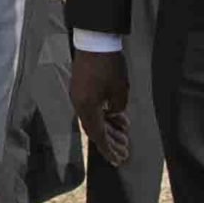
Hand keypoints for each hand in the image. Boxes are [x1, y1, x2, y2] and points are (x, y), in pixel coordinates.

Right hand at [71, 46, 130, 165]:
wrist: (95, 42)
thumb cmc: (109, 67)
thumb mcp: (119, 91)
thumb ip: (117, 108)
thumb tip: (114, 113)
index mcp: (86, 108)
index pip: (98, 135)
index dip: (109, 149)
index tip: (119, 160)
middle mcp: (79, 105)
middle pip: (94, 129)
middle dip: (110, 141)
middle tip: (125, 151)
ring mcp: (78, 96)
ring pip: (93, 118)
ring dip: (109, 128)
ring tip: (125, 135)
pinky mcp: (81, 89)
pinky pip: (92, 108)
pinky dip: (104, 115)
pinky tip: (118, 117)